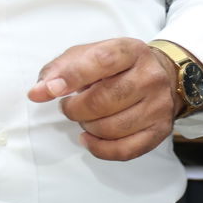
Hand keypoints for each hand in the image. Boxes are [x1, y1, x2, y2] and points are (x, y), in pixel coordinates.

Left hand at [27, 39, 178, 160]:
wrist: (164, 76)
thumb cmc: (118, 67)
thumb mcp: (89, 54)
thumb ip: (59, 69)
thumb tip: (38, 93)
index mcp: (131, 52)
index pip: (102, 61)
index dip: (72, 77)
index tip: (51, 90)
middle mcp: (150, 77)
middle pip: (103, 101)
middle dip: (75, 109)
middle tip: (70, 106)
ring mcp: (159, 105)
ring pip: (111, 128)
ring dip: (88, 127)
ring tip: (86, 118)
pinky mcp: (161, 129)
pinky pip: (125, 150)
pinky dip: (100, 149)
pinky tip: (90, 139)